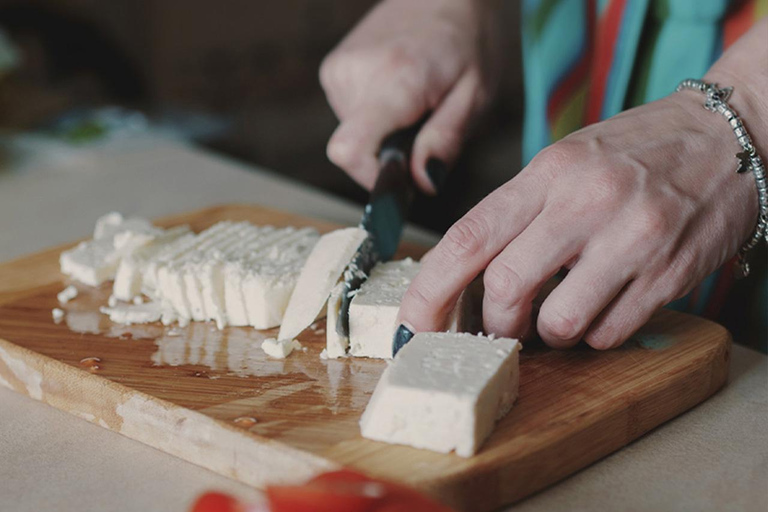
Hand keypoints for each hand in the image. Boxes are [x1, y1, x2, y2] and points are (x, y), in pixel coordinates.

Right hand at [319, 0, 499, 192]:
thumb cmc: (468, 40)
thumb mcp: (475, 96)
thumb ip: (445, 142)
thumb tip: (422, 184)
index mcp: (395, 81)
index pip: (349, 150)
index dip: (372, 178)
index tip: (401, 176)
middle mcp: (356, 74)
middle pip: (355, 151)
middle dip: (391, 152)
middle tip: (424, 123)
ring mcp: (338, 69)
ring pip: (353, 135)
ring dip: (384, 132)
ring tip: (414, 100)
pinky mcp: (332, 69)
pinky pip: (350, 116)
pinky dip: (375, 115)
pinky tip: (398, 91)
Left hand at [398, 88, 762, 348]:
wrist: (723, 137)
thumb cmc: (633, 152)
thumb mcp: (563, 162)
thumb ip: (516, 214)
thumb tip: (466, 278)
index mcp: (546, 173)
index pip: (467, 239)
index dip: (428, 291)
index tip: (413, 324)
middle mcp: (584, 202)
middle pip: (504, 287)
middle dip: (494, 322)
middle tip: (503, 324)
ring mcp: (631, 238)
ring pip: (558, 321)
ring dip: (548, 334)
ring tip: (560, 315)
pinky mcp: (669, 273)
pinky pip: (609, 333)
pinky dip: (594, 335)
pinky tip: (603, 308)